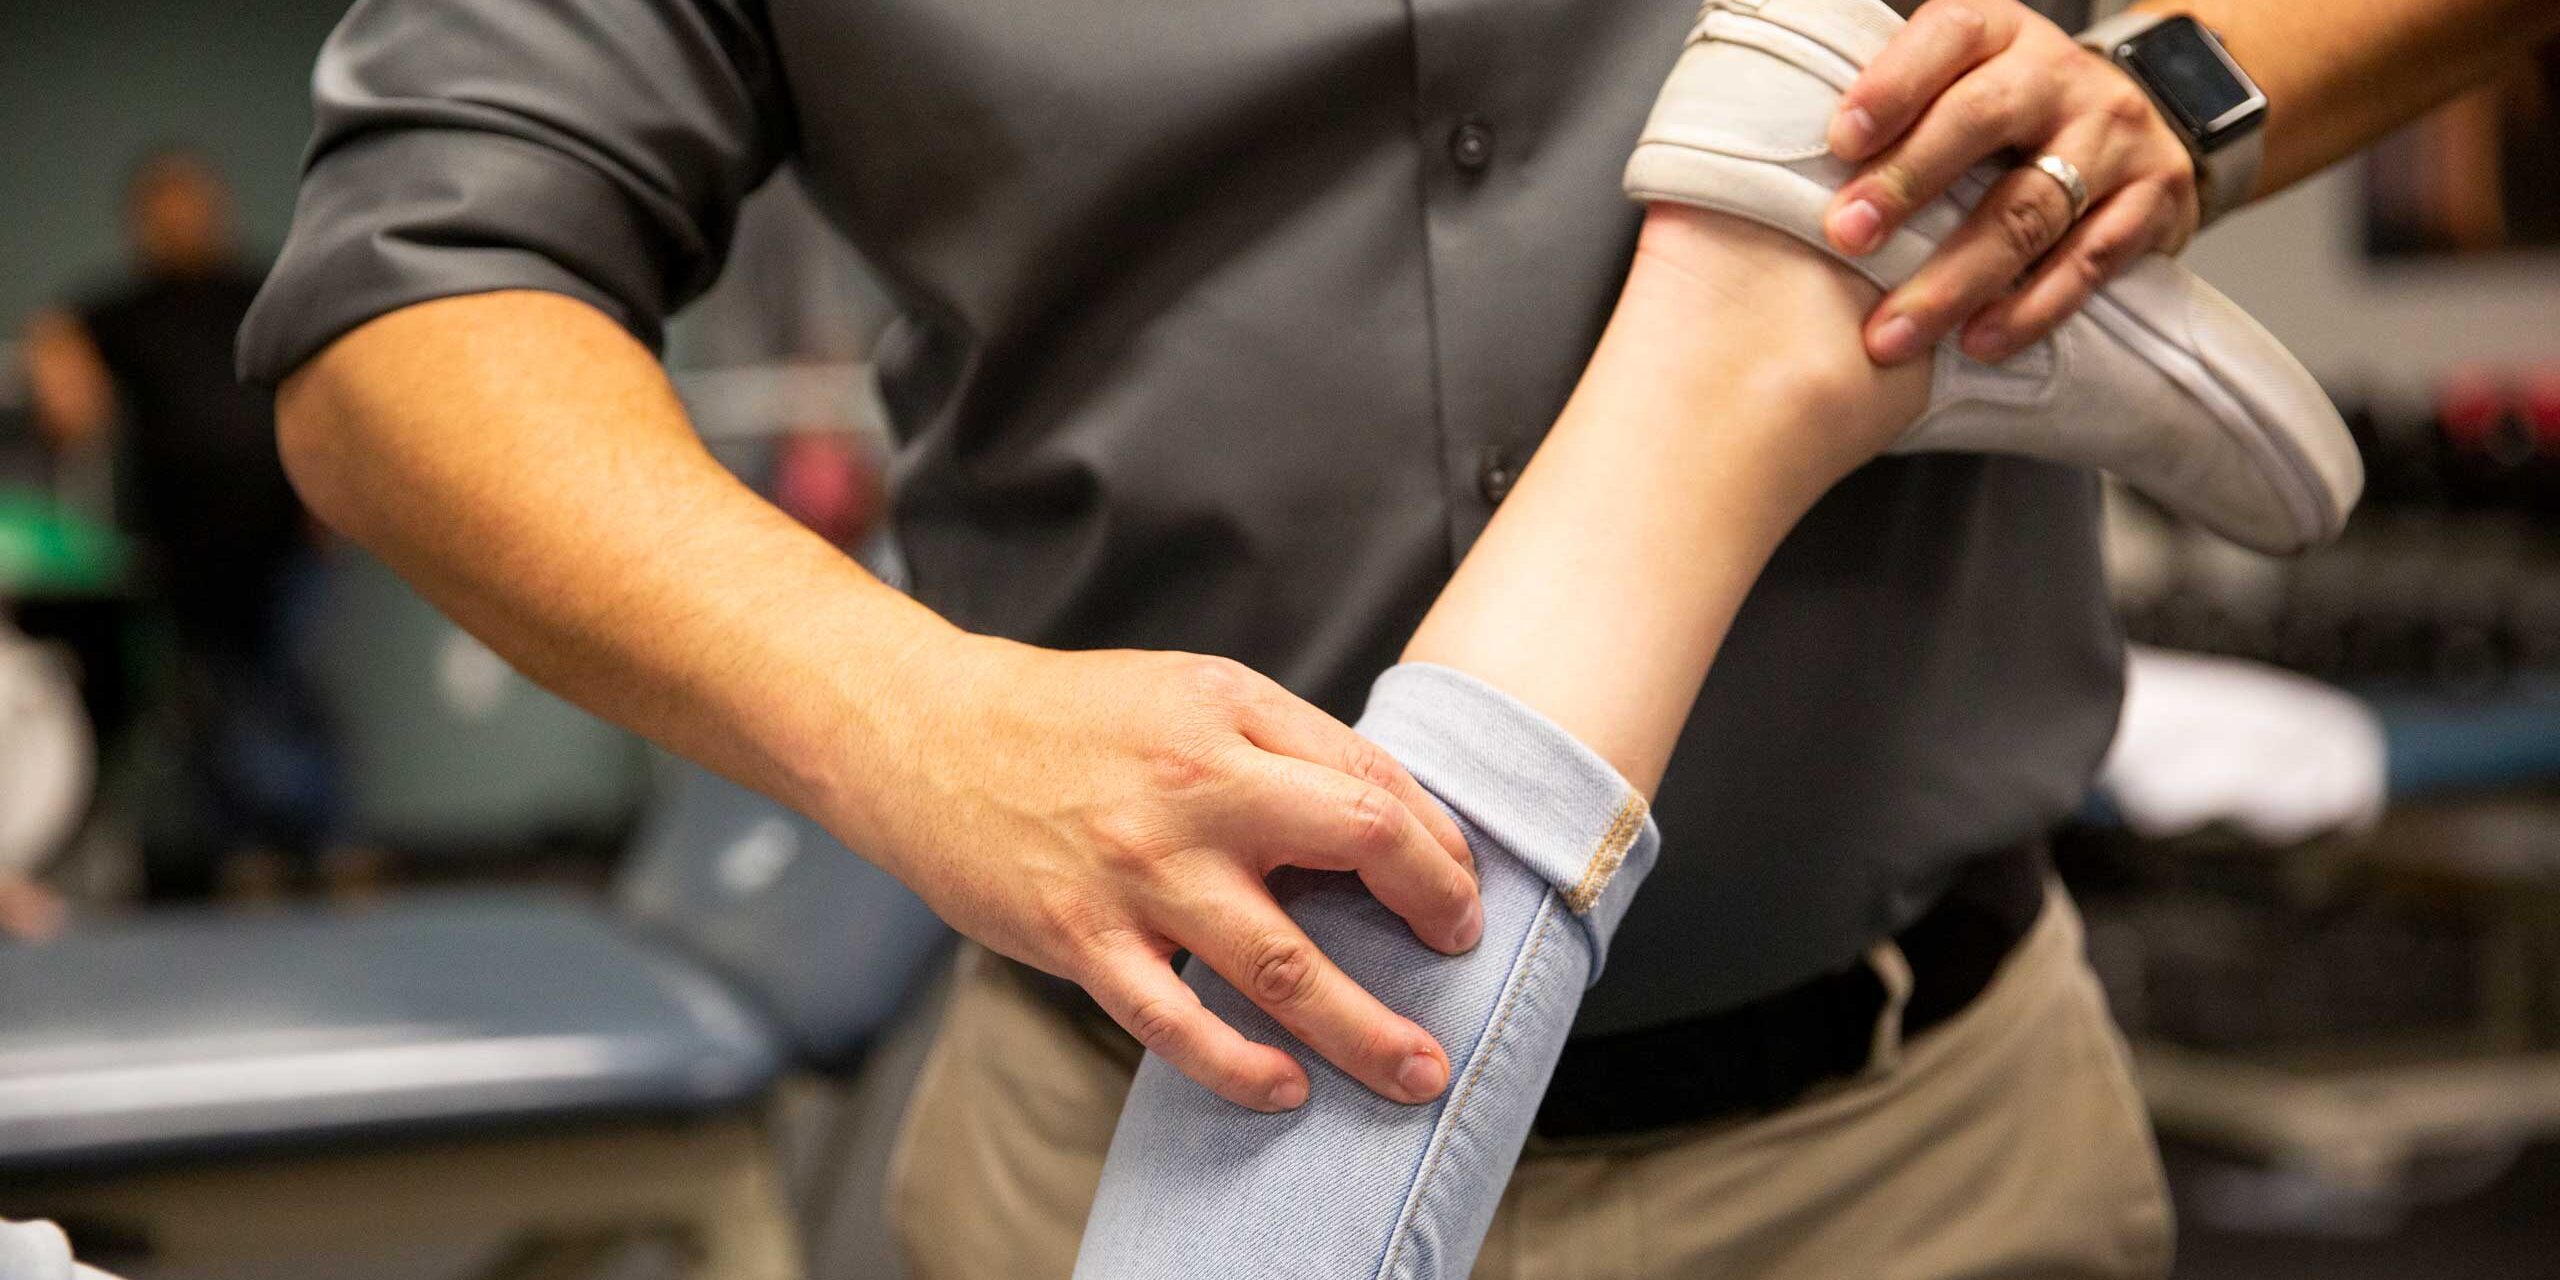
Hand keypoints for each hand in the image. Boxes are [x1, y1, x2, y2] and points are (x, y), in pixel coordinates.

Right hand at [860, 638, 1481, 1111]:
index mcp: (1230, 713)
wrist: (923, 733)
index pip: (1371, 781)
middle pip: (1356, 848)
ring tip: (1417, 1073)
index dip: (1436, 842)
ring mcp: (1138, 870)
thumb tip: (1381, 822)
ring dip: (1364, 1031)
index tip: (1457, 888)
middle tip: (1463, 957)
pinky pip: (1175, 1023)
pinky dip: (1240, 1066)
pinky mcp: (1080, 938)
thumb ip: (1278, 746)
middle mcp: (1195, 787)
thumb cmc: (1066, 719)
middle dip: (1435, 911)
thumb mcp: (1186, 693)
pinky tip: (1286, 1087)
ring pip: (1282, 965)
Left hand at [1823, 0, 2200, 365]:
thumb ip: (1899, 111)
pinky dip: (2029, 308)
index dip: (1892, 87)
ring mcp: (2115, 134)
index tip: (1839, 143)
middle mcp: (2060, 74)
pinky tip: (1978, 342)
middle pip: (1983, 119)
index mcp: (2000, 33)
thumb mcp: (1961, 83)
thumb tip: (1789, 173)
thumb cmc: (2013, 116)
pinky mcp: (2155, 198)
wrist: (2144, 122)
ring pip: (2030, 208)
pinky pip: (2087, 261)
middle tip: (1848, 238)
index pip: (1946, 38)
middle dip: (1908, 181)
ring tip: (1894, 330)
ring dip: (1955, 278)